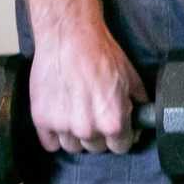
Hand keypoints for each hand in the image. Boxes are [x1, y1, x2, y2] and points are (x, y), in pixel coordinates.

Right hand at [28, 23, 147, 155]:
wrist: (69, 36)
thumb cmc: (100, 53)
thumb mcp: (130, 76)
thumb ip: (138, 101)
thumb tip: (143, 114)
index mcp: (113, 121)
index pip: (121, 146)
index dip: (122, 136)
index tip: (119, 128)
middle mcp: (87, 129)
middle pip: (96, 147)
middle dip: (100, 134)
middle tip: (96, 114)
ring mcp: (62, 126)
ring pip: (73, 147)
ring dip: (77, 135)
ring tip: (78, 113)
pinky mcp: (41, 120)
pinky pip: (50, 143)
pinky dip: (55, 134)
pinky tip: (61, 117)